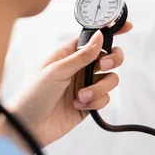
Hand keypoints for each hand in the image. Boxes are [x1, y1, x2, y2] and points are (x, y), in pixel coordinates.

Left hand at [9, 23, 131, 146]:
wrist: (27, 128)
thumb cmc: (33, 95)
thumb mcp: (56, 71)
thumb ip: (82, 55)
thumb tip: (99, 35)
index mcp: (69, 53)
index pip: (94, 37)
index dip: (111, 30)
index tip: (127, 27)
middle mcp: (80, 67)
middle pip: (110, 56)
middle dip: (113, 59)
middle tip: (104, 64)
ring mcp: (86, 85)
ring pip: (111, 79)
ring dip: (99, 88)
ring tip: (81, 96)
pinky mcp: (89, 103)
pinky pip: (105, 98)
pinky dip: (95, 102)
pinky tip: (79, 106)